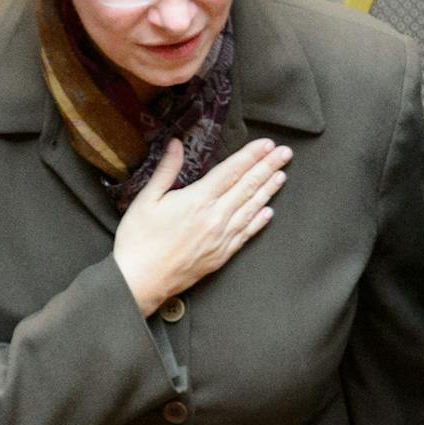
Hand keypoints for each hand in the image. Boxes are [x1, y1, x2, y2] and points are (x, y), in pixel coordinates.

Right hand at [112, 138, 291, 316]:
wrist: (140, 281)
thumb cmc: (138, 240)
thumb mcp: (146, 199)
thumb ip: (166, 170)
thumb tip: (176, 143)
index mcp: (197, 200)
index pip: (231, 171)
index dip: (251, 155)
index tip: (266, 143)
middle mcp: (215, 217)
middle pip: (247, 186)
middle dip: (267, 167)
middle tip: (285, 153)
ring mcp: (221, 238)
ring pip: (251, 208)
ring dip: (268, 190)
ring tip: (282, 175)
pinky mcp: (221, 255)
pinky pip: (246, 234)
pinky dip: (259, 221)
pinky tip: (269, 212)